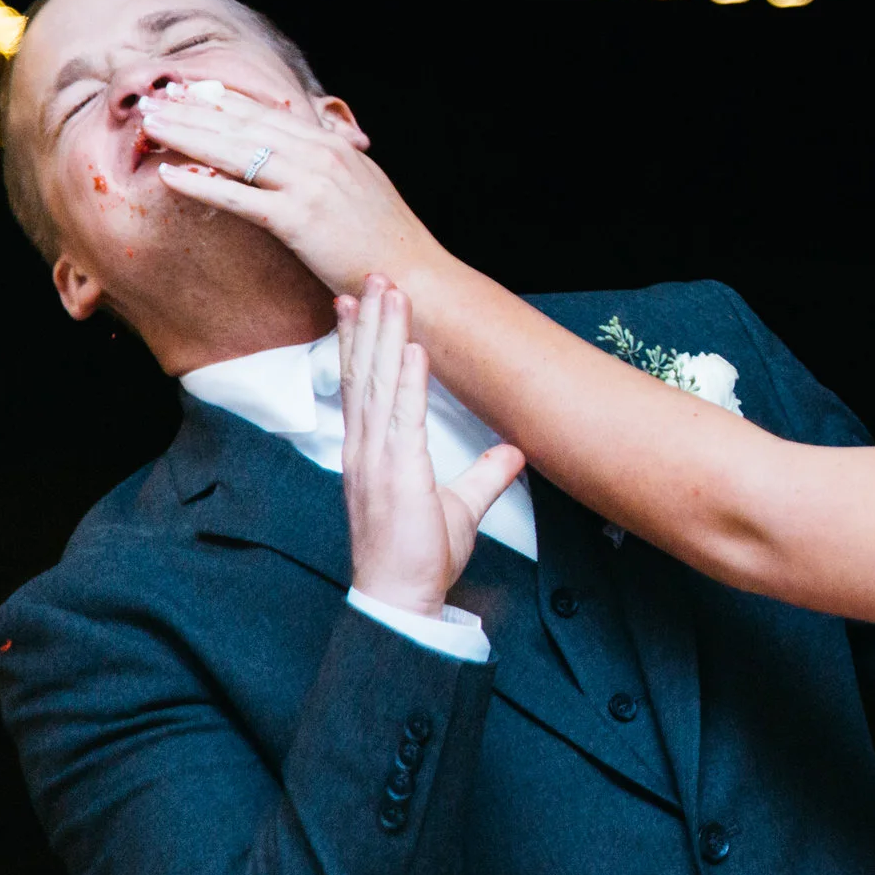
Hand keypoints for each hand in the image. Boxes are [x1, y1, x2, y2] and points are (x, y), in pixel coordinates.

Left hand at [144, 84, 443, 295]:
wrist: (415, 274)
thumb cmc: (386, 239)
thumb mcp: (360, 186)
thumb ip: (328, 163)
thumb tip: (301, 152)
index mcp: (333, 145)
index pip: (266, 112)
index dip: (221, 100)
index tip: (184, 91)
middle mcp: (320, 155)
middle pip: (243, 124)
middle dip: (192, 109)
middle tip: (150, 98)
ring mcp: (309, 184)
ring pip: (234, 151)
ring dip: (186, 135)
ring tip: (148, 125)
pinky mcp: (299, 219)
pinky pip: (237, 197)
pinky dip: (200, 184)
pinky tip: (168, 175)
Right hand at [337, 278, 524, 617]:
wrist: (400, 598)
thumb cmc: (420, 557)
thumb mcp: (461, 507)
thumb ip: (485, 475)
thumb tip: (512, 452)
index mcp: (373, 452)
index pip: (365, 384)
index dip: (363, 341)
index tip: (362, 302)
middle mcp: (367, 449)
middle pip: (366, 372)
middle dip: (371, 322)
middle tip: (373, 276)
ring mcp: (376, 460)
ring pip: (379, 385)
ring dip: (385, 336)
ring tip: (388, 292)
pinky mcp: (397, 476)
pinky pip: (402, 420)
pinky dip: (409, 383)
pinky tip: (415, 351)